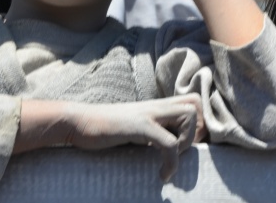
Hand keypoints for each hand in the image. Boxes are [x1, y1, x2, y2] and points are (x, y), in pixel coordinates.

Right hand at [62, 95, 204, 181]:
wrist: (78, 123)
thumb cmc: (104, 130)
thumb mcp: (135, 129)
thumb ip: (153, 132)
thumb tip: (170, 150)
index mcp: (155, 106)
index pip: (193, 101)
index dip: (197, 124)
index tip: (184, 147)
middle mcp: (155, 105)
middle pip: (195, 105)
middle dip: (195, 132)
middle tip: (178, 151)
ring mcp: (148, 113)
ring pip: (188, 118)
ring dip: (184, 143)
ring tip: (168, 160)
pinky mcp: (140, 125)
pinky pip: (169, 143)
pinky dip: (171, 162)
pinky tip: (162, 175)